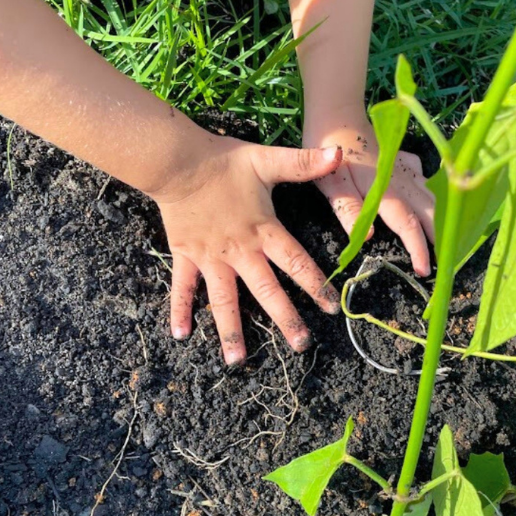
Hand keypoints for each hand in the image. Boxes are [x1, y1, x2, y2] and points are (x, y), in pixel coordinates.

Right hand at [154, 138, 343, 364]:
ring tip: (237, 361)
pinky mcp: (186, 256)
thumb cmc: (225, 161)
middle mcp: (239, 251)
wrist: (176, 161)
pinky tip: (180, 335)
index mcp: (264, 231)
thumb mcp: (268, 159)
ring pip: (223, 300)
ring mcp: (210, 257)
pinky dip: (180, 310)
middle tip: (301, 346)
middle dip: (285, 319)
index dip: (316, 285)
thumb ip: (305, 162)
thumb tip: (340, 154)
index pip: (297, 263)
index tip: (331, 308)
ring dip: (230, 330)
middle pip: (266, 291)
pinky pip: (182, 288)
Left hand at [305, 113, 435, 275]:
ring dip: (439, 217)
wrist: (337, 112)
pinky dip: (430, 192)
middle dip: (440, 237)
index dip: (419, 249)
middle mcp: (402, 182)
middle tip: (445, 261)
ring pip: (432, 197)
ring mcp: (406, 169)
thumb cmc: (329, 150)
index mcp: (384, 191)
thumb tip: (366, 239)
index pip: (408, 225)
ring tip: (443, 237)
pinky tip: (426, 197)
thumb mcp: (331, 183)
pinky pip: (424, 178)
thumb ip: (348, 210)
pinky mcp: (403, 159)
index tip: (425, 270)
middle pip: (429, 213)